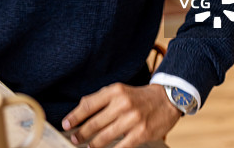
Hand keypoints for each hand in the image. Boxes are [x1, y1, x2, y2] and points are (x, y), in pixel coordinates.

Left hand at [62, 84, 180, 147]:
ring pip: (106, 136)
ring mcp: (132, 119)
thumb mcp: (119, 90)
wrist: (167, 99)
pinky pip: (122, 146)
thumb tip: (80, 110)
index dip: (75, 116)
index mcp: (114, 91)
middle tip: (73, 139)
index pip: (89, 105)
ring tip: (87, 146)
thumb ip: (100, 99)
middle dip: (81, 133)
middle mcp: (122, 104)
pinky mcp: (141, 133)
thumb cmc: (138, 97)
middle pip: (95, 122)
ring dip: (94, 144)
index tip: (66, 124)